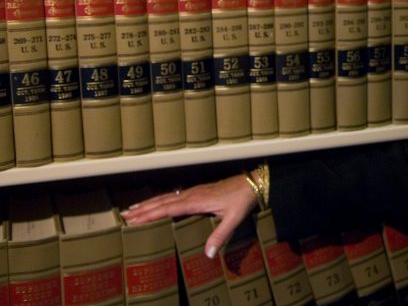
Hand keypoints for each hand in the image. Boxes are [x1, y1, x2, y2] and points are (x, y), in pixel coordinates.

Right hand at [121, 173, 257, 258]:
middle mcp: (192, 194)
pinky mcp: (199, 191)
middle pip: (162, 201)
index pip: (168, 208)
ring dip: (149, 203)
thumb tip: (207, 254)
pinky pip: (174, 195)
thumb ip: (220, 236)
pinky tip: (158, 202)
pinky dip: (161, 200)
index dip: (150, 215)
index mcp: (196, 201)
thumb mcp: (233, 219)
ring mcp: (195, 191)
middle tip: (124, 215)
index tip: (133, 220)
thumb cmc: (242, 200)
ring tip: (133, 208)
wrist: (252, 182)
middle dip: (143, 209)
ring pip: (167, 197)